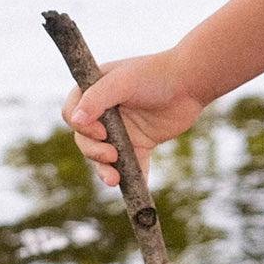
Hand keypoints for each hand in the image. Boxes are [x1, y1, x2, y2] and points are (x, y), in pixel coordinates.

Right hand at [62, 50, 204, 189]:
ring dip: (105, 170)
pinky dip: (133, 178)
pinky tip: (137, 189)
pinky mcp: (141, 143)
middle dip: (93, 151)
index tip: (100, 130)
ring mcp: (122, 130)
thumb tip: (75, 121)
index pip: (72, 114)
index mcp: (94, 92)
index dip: (81, 126)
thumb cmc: (155, 74)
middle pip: (85, 139)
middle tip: (111, 154)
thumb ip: (97, 99)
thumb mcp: (122, 82)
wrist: (191, 83)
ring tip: (115, 180)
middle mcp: (104, 113)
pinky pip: (132, 166)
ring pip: (104, 157)